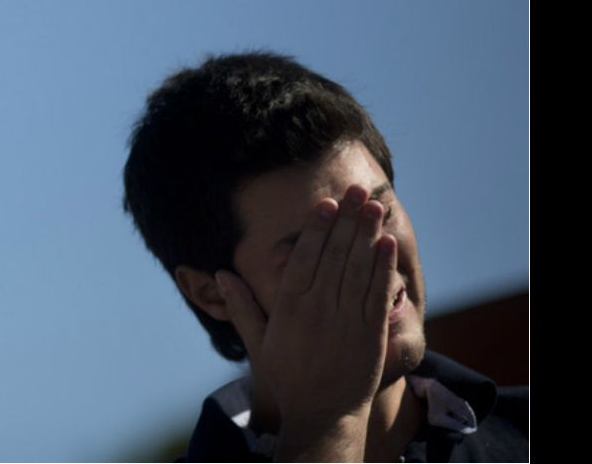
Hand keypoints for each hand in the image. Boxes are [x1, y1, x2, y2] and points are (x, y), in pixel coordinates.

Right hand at [215, 185, 397, 437]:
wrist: (323, 415)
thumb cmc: (288, 377)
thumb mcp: (258, 343)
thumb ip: (241, 307)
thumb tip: (220, 274)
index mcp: (289, 309)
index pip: (305, 259)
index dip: (318, 229)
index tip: (327, 204)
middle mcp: (318, 310)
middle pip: (334, 255)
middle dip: (347, 220)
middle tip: (357, 190)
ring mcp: (346, 321)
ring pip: (358, 269)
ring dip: (367, 235)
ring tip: (374, 206)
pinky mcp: (370, 333)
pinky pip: (378, 294)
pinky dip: (384, 267)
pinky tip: (387, 244)